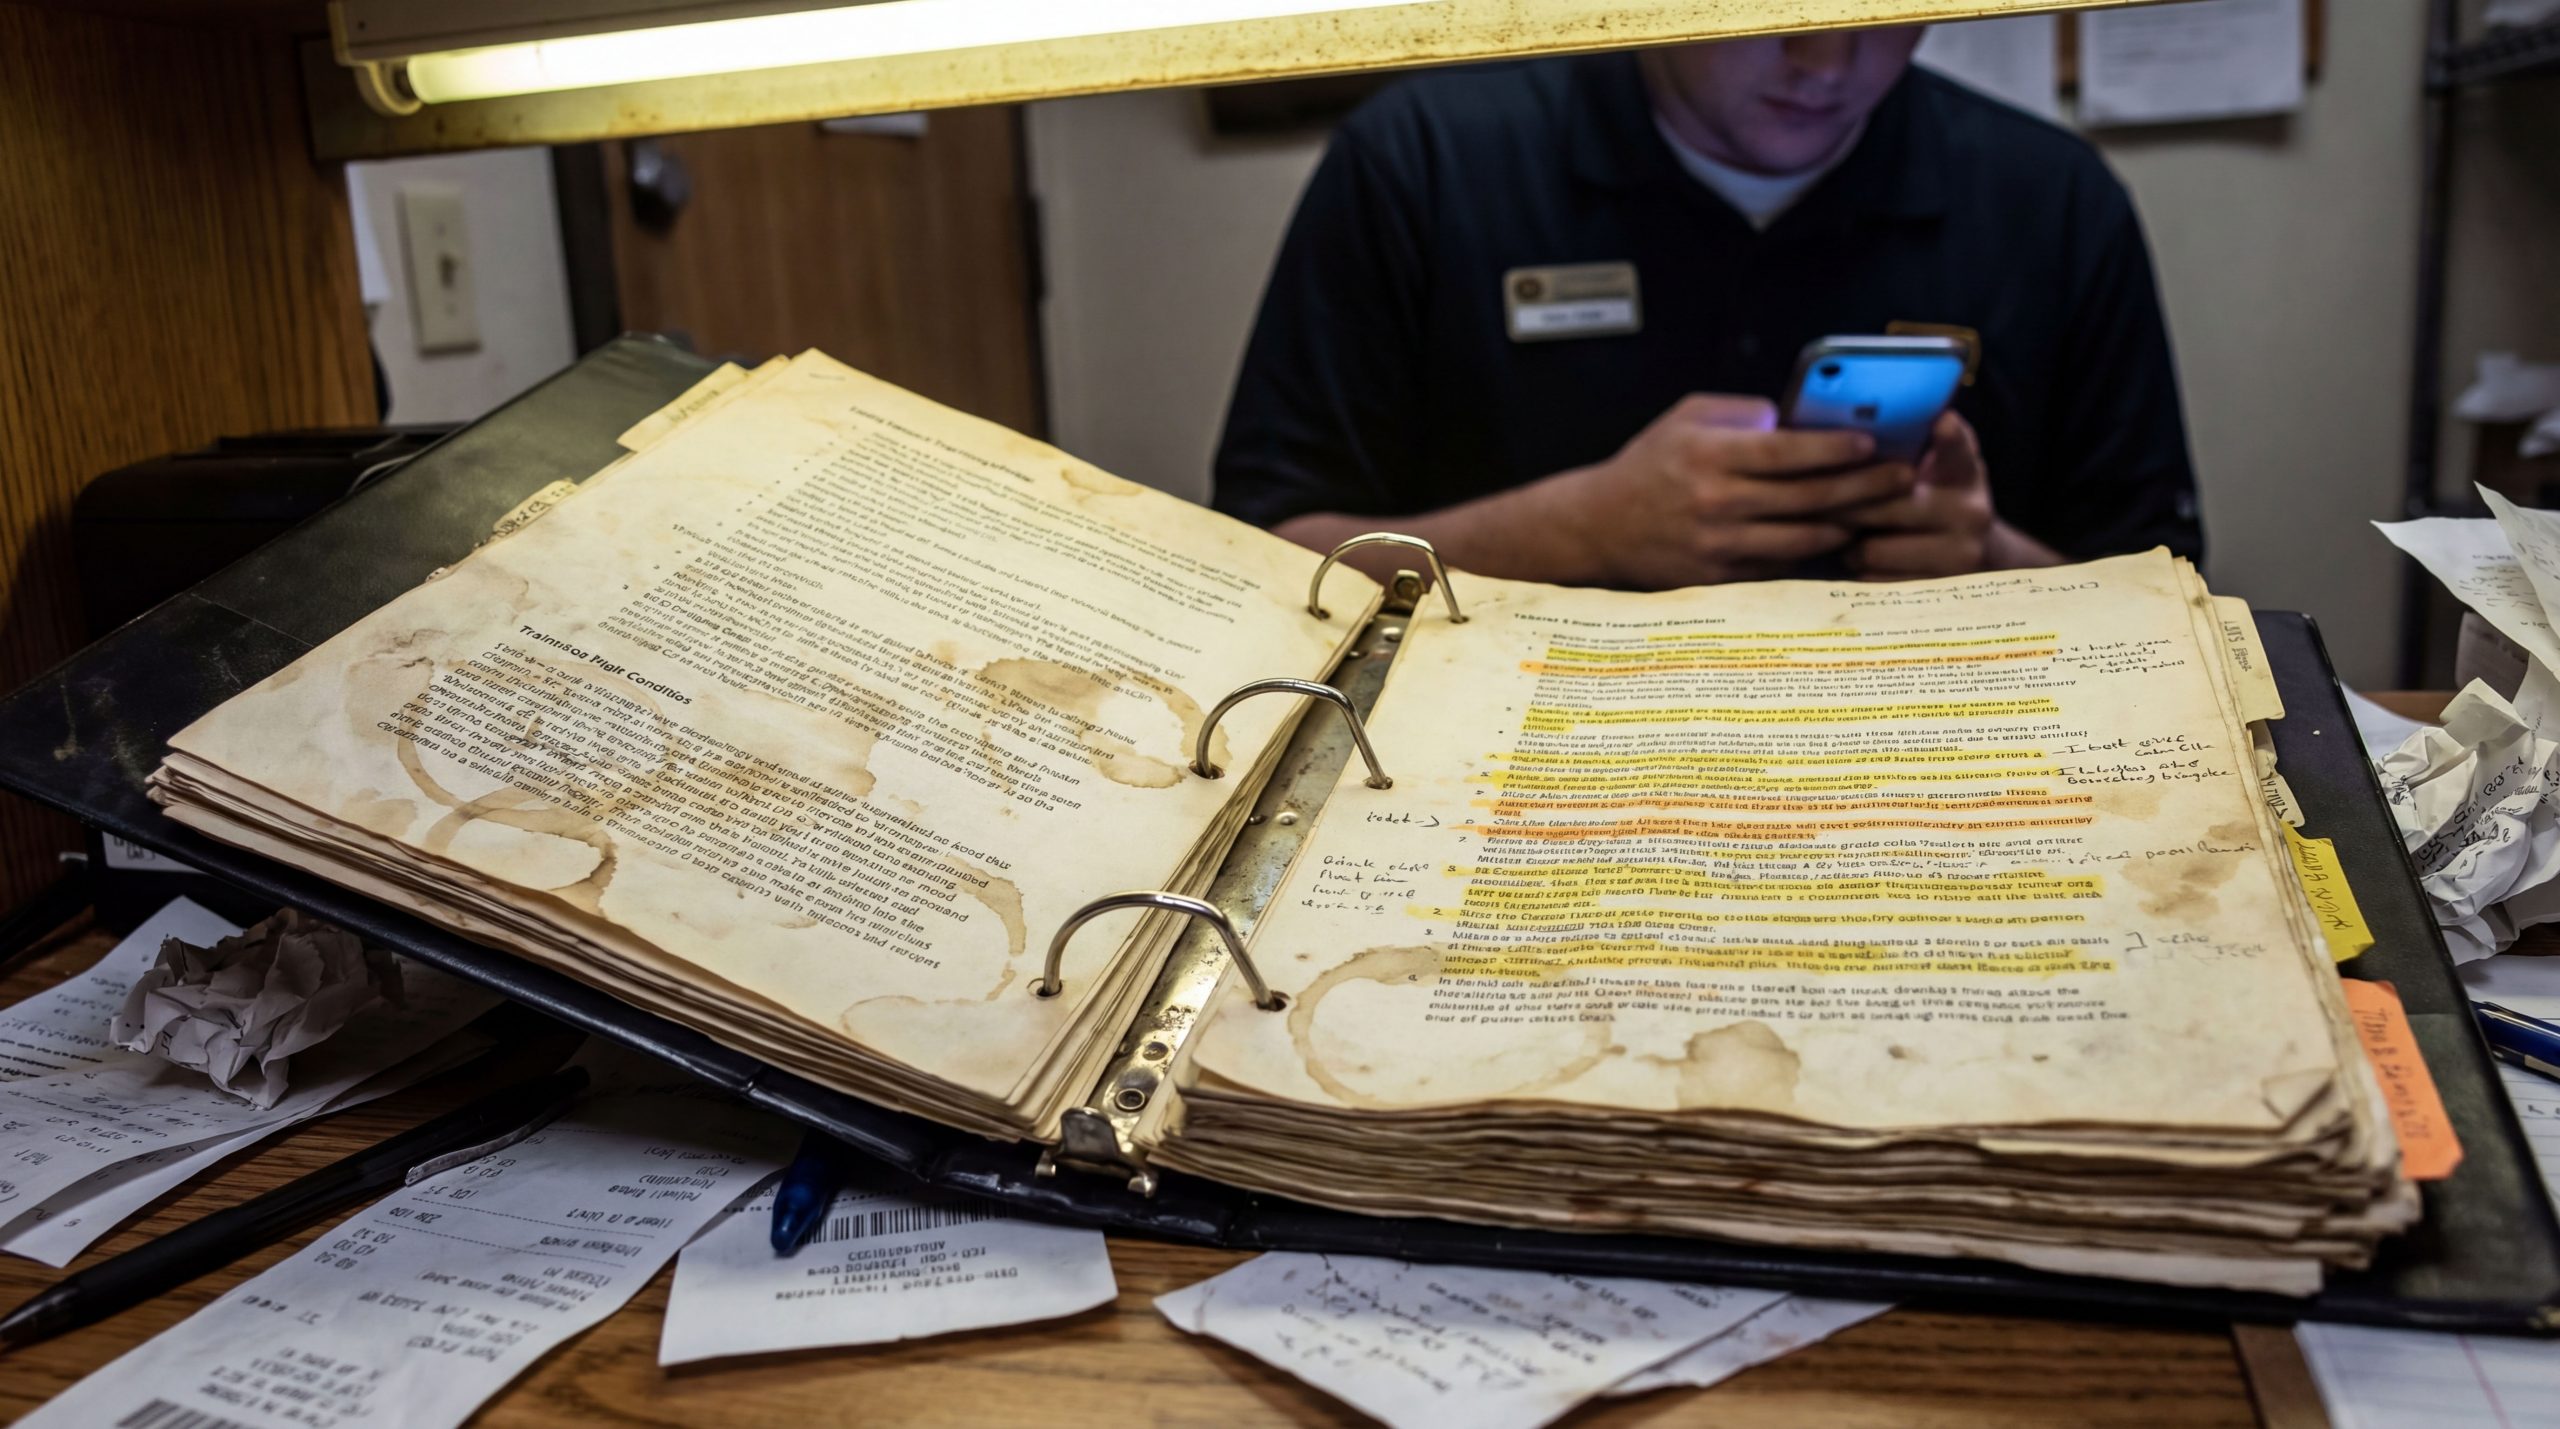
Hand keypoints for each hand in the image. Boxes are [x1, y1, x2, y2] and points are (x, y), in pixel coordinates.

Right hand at [1548, 395, 1916, 587]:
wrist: (1599, 526)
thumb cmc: (1649, 465)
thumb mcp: (1686, 418)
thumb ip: (1742, 414)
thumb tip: (1797, 421)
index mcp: (1710, 456)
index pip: (1785, 453)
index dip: (1834, 449)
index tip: (1872, 443)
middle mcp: (1716, 503)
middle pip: (1807, 498)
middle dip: (1862, 487)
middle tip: (1902, 478)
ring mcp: (1719, 546)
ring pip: (1802, 538)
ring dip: (1848, 524)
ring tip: (1881, 510)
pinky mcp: (1719, 578)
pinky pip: (1781, 566)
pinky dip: (1814, 553)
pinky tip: (1840, 539)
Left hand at [1841, 411, 2056, 578]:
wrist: (1982, 558)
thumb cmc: (1942, 502)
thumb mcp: (1943, 469)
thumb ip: (1922, 443)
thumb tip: (1869, 420)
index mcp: (1966, 474)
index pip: (1959, 449)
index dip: (1950, 436)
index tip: (1942, 422)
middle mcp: (1971, 512)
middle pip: (1888, 506)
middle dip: (1847, 506)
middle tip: (1820, 504)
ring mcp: (1960, 555)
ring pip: (1875, 549)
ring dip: (1851, 545)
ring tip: (1849, 537)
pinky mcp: (1941, 591)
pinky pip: (1877, 581)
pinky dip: (1862, 572)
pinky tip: (1864, 563)